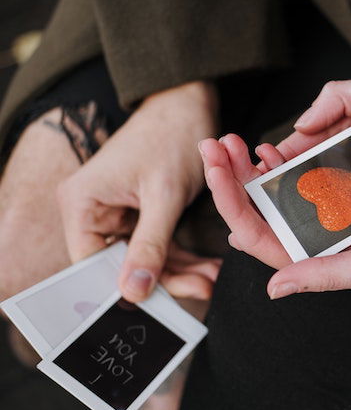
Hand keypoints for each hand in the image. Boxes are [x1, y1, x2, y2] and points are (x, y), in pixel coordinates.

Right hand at [57, 81, 219, 301]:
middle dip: (164, 278)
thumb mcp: (164, 196)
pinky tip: (206, 265)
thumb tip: (133, 292)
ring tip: (211, 277)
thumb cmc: (171, 137)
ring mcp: (115, 212)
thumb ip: (150, 245)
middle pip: (121, 264)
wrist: (187, 104)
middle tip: (202, 287)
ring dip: (179, 269)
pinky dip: (181, 254)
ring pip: (144, 257)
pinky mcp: (138, 212)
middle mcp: (91, 210)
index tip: (159, 305)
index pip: (94, 264)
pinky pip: (157, 244)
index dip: (125, 287)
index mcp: (81, 203)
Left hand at [201, 76, 350, 298]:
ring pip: (279, 184)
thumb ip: (324, 274)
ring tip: (236, 143)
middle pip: (261, 205)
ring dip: (254, 163)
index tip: (217, 173)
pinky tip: (277, 145)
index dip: (233, 203)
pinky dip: (289, 153)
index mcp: (319, 252)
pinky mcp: (348, 176)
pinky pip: (308, 165)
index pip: (261, 233)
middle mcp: (319, 228)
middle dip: (233, 176)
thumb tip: (273, 289)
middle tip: (213, 146)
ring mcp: (331, 200)